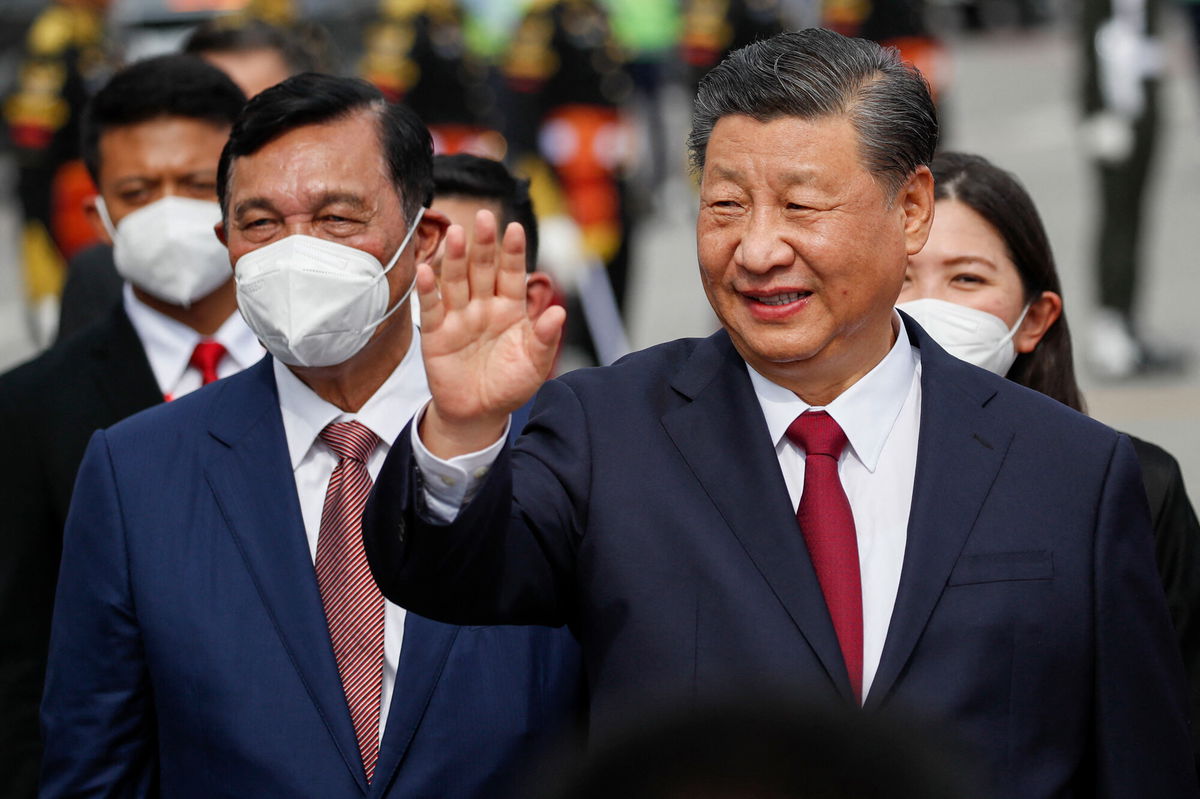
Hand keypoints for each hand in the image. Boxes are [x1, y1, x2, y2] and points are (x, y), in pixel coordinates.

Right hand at [417, 210, 565, 457]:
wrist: (479, 414)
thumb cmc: (509, 385)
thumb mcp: (535, 365)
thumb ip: (545, 338)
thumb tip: (559, 313)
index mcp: (510, 309)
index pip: (512, 274)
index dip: (513, 252)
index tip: (515, 228)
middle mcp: (484, 307)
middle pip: (483, 269)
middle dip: (484, 244)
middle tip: (484, 217)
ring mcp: (459, 318)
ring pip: (456, 281)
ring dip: (454, 258)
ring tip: (456, 234)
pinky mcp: (436, 335)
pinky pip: (432, 309)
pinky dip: (428, 291)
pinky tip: (425, 271)